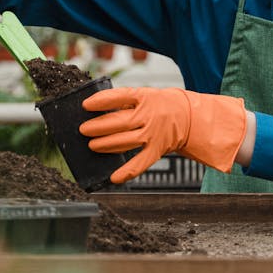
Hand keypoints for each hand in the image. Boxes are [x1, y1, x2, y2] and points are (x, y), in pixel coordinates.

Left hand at [79, 87, 247, 183]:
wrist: (188, 117)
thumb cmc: (160, 105)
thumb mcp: (145, 95)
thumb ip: (124, 101)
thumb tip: (96, 112)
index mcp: (145, 97)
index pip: (119, 97)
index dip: (100, 101)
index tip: (85, 105)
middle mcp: (149, 116)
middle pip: (118, 122)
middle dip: (97, 127)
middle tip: (83, 130)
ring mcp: (153, 134)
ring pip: (125, 142)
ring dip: (105, 145)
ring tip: (92, 145)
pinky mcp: (157, 150)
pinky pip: (140, 163)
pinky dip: (126, 172)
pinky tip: (113, 177)